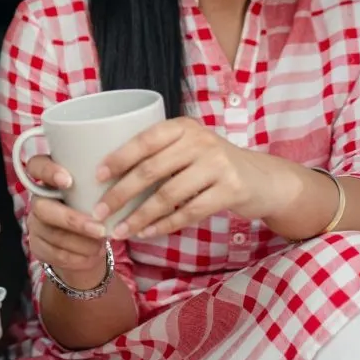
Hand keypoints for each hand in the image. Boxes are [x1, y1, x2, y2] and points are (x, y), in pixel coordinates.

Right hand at [25, 155, 108, 286]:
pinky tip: (93, 256)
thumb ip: (98, 183)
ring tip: (102, 244)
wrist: (86, 243)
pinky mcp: (37, 246)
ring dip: (81, 243)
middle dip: (73, 220)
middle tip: (100, 229)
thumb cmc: (94, 207)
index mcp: (49, 178)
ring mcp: (34, 224)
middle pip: (42, 208)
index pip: (36, 166)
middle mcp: (37, 199)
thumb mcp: (95, 191)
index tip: (68, 181)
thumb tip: (121, 182)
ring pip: (52, 234)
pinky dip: (77, 257)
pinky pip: (54, 254)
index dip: (47, 172)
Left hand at [94, 117, 301, 239]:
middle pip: (150, 170)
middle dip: (120, 194)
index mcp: (182, 126)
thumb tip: (110, 174)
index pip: (144, 139)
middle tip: (99, 213)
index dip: (118, 158)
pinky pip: (189, 212)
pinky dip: (164, 225)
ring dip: (139, 217)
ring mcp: (217, 165)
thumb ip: (160, 153)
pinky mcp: (230, 190)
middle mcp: (199, 141)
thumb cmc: (213, 163)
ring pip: (167, 195)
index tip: (96, 176)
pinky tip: (146, 233)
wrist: (263, 178)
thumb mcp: (189, 147)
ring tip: (119, 232)